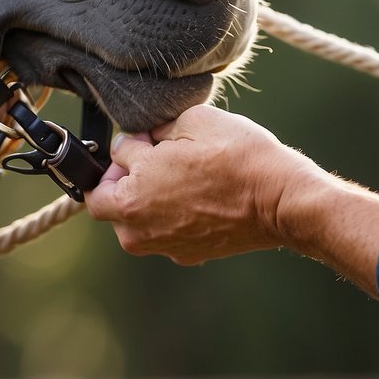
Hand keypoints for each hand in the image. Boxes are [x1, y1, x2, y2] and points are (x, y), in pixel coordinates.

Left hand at [85, 104, 324, 264]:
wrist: (282, 198)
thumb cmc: (233, 156)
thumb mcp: (183, 123)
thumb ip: (146, 136)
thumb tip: (136, 144)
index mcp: (129, 201)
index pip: (97, 183)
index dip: (116, 159)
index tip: (141, 144)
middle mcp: (141, 233)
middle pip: (116, 206)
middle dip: (130, 180)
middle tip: (161, 156)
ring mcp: (167, 248)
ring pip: (142, 220)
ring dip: (153, 198)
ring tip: (185, 173)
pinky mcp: (191, 255)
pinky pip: (169, 231)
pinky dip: (177, 213)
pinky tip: (202, 193)